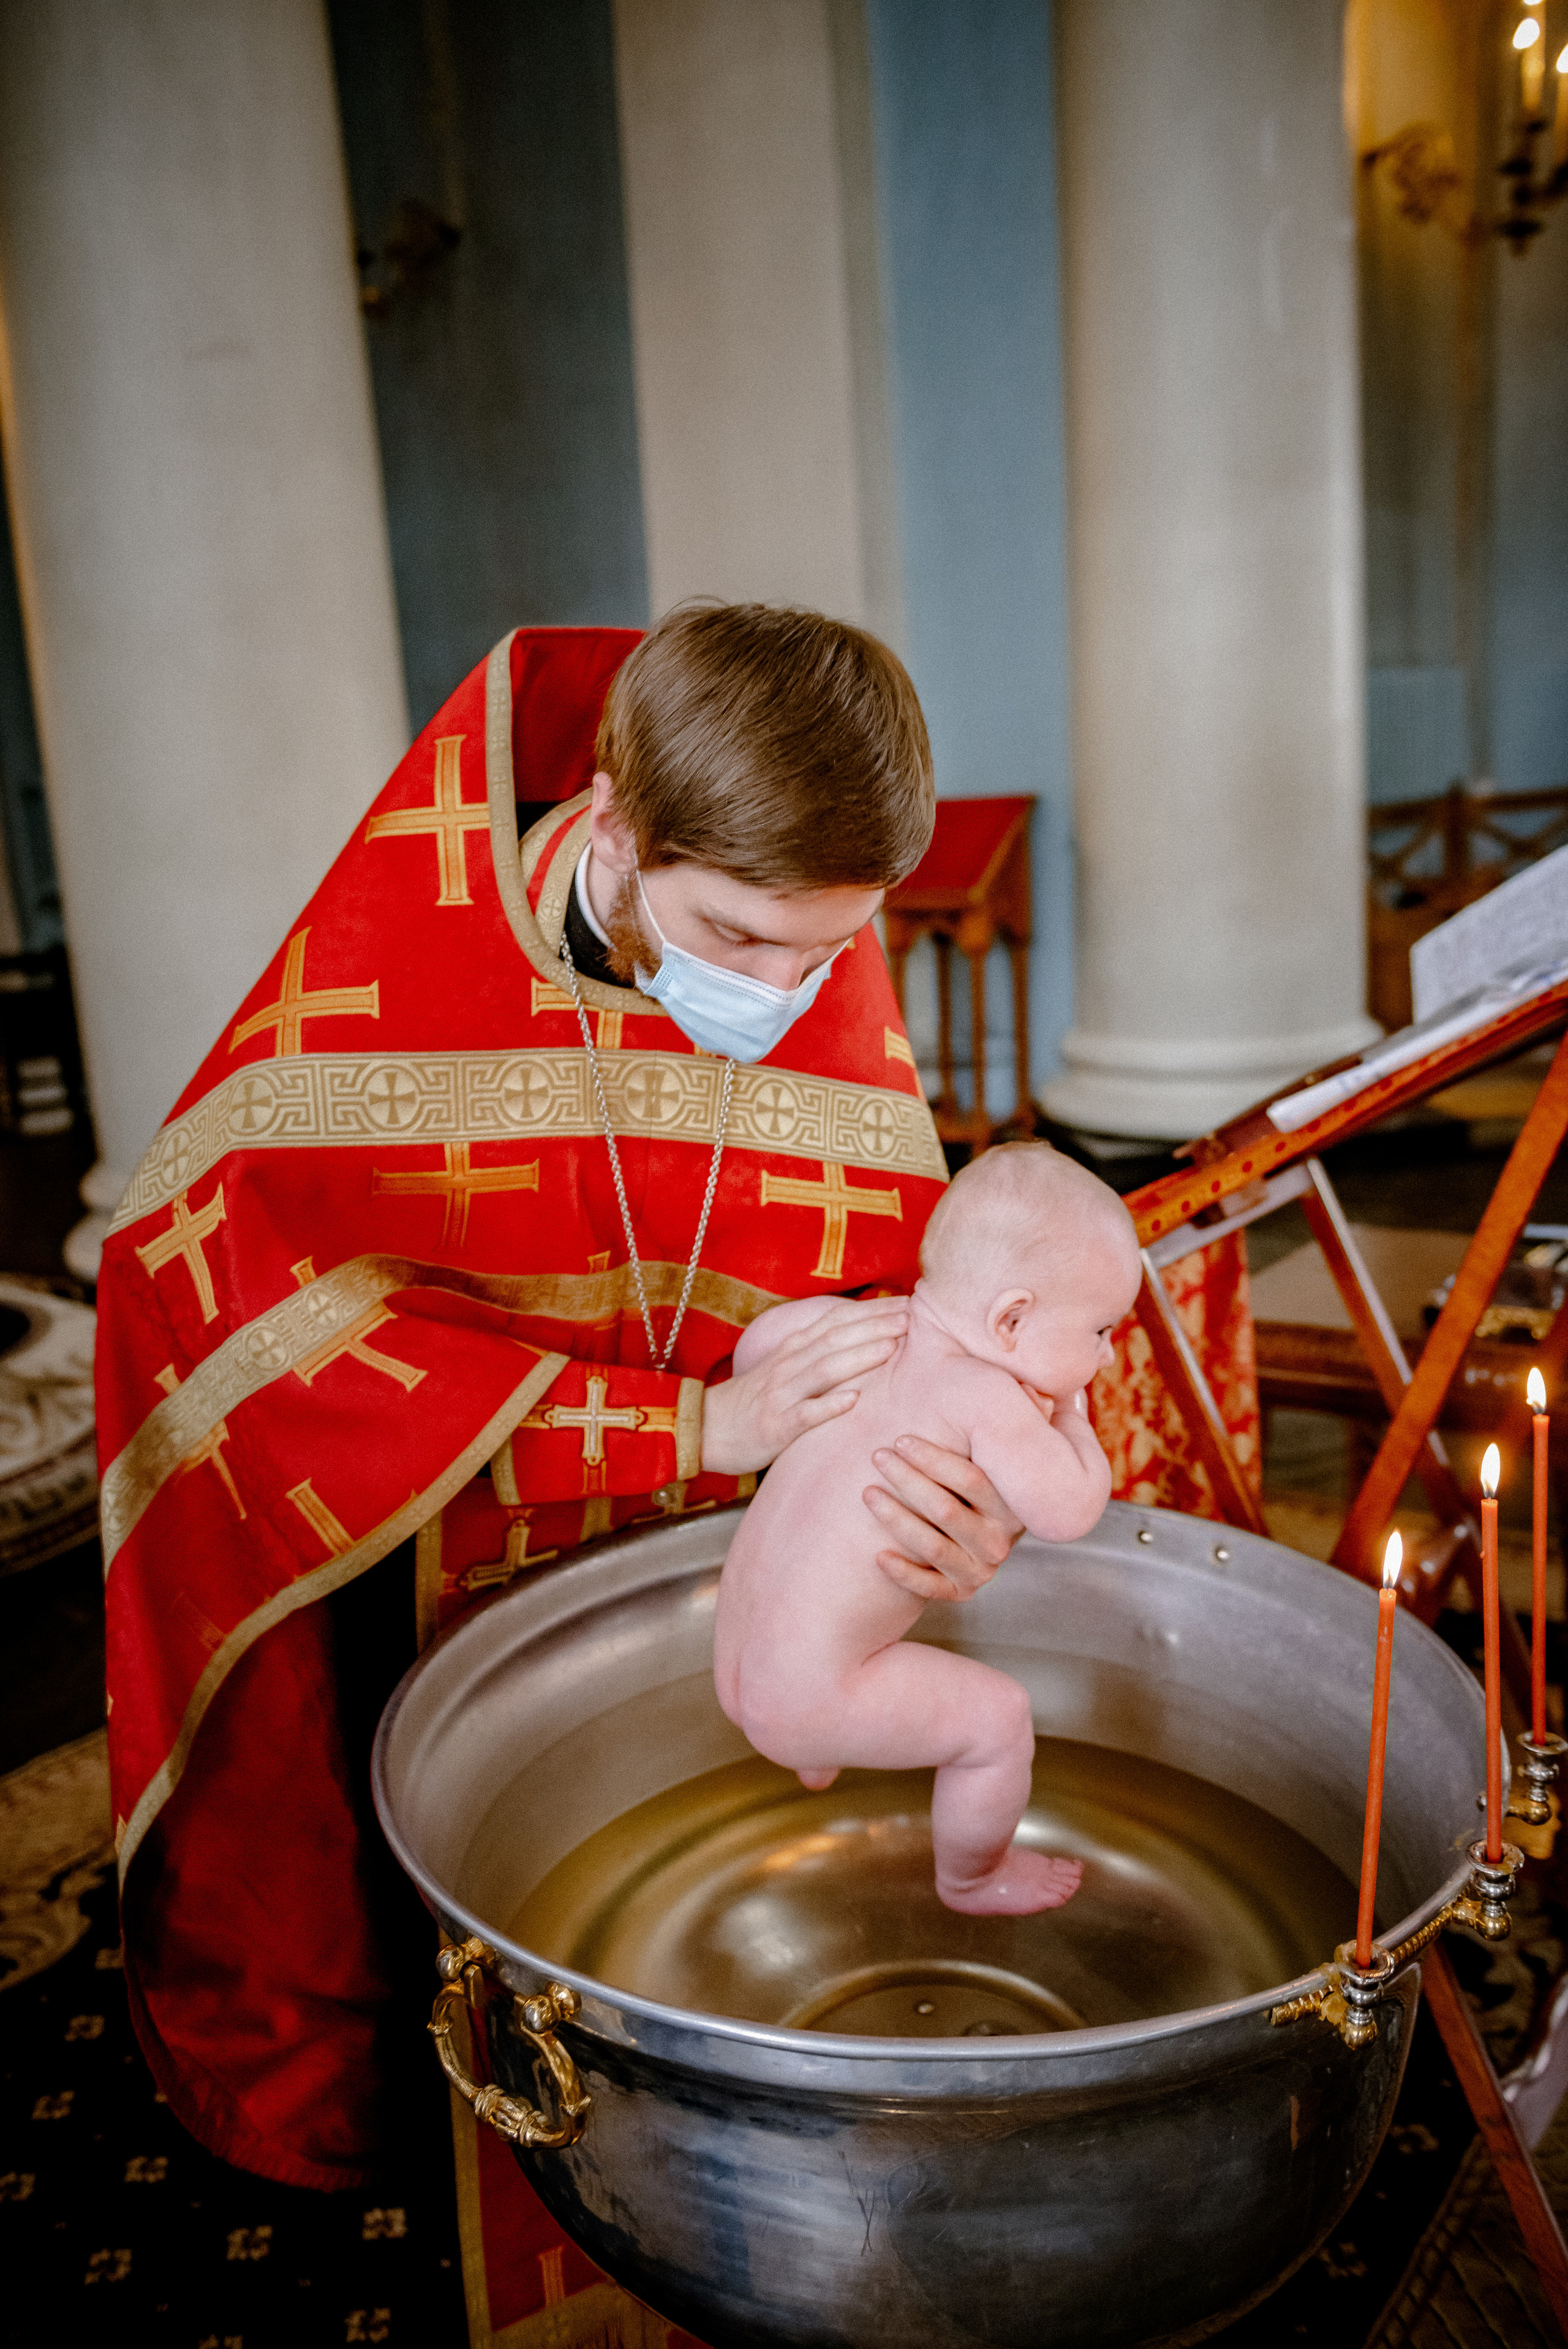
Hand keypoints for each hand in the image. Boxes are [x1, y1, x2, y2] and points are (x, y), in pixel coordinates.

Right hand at [700, 1298, 908, 1475]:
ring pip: (823, 1370)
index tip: (907, 1302)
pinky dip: (829, 1405)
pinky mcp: (777, 1425)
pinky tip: (853, 1400)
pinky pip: (805, 1414)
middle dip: (874, 1327)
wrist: (706, 1428)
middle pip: (835, 1339)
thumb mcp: (784, 1367)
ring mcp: (783, 1394)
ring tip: (891, 1348)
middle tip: (911, 1318)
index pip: (837, 1322)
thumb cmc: (755, 1399)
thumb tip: (861, 1336)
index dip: (872, 1311)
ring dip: (858, 1357)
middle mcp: (789, 1365)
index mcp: (794, 1348)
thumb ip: (817, 1351)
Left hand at [863, 1435, 1023, 1602]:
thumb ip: (990, 1423)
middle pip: (948, 1510)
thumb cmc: (963, 1482)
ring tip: (867, 1494)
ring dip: (897, 1519)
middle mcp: (999, 1540)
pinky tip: (877, 1556)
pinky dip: (903, 1573)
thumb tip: (1015, 1369)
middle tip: (877, 1456)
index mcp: (1008, 1503)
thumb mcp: (983, 1453)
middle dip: (908, 1480)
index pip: (972, 1479)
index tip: (900, 1438)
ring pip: (934, 1547)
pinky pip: (929, 1588)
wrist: (969, 1538)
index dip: (933, 1458)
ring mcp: (980, 1569)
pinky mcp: (959, 1592)